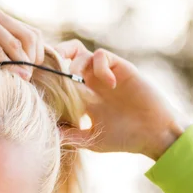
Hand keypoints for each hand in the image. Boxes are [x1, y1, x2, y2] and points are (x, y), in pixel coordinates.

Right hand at [0, 3, 44, 80]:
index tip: (31, 74)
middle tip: (27, 78)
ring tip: (20, 79)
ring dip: (18, 63)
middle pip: (28, 35)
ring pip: (13, 41)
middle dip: (31, 59)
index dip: (35, 54)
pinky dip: (0, 61)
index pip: (30, 34)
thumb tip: (22, 76)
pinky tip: (0, 74)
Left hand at [53, 40, 192, 159]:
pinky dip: (99, 66)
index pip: (58, 79)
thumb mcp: (91, 140)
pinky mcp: (121, 68)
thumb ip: (71, 136)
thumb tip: (48, 136)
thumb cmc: (124, 138)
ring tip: (77, 81)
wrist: (154, 133)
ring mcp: (105, 74)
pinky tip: (108, 83)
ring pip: (81, 53)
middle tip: (50, 72)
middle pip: (66, 57)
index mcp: (81, 97)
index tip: (38, 83)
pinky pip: (102, 55)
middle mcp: (90, 82)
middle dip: (55, 59)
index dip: (48, 76)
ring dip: (74, 63)